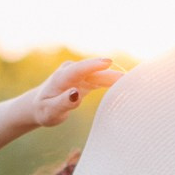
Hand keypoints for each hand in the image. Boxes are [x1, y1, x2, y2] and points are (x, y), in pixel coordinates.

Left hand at [0, 57, 121, 155]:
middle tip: (131, 78)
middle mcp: (72, 71)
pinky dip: (113, 81)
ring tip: (135, 82)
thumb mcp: (50, 111)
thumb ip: (63, 102)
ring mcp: (80, 73)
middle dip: (112, 73)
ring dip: (116, 77)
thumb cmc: (44, 110)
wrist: (40, 105)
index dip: (93, 65)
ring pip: (101, 74)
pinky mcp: (87, 78)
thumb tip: (76, 93)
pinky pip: (102, 78)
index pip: (79, 69)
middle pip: (95, 71)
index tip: (108, 63)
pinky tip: (127, 84)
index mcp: (61, 77)